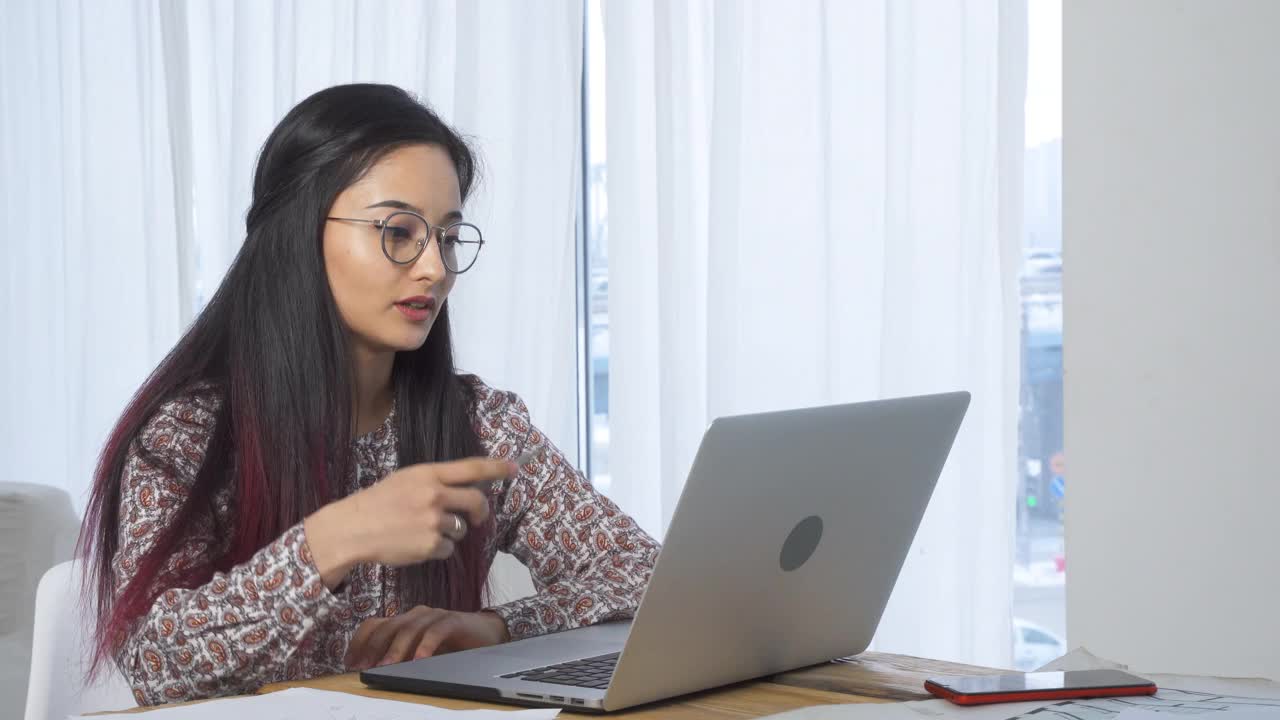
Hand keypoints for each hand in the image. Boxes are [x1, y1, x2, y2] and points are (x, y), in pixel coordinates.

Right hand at [304, 457, 514, 588]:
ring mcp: (433, 521)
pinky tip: (416, 544)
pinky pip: (447, 549)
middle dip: (481, 511)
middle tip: (478, 517)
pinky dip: (437, 549)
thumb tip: (467, 486)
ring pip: (460, 528)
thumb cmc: (378, 503)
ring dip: (450, 532)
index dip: (497, 467)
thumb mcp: (406, 480)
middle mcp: (435, 495)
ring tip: (423, 530)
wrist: (353, 529)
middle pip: (477, 501)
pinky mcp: (430, 546)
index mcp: (428, 474)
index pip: (472, 467)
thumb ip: (435, 481)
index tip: (514, 468)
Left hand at [344, 606, 510, 669]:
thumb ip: (401, 654)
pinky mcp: (453, 621)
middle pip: (388, 626)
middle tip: (363, 667)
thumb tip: (373, 670)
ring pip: (409, 629)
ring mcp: (434, 616)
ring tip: (386, 667)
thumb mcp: (420, 650)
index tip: (349, 663)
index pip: (374, 624)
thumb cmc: (451, 644)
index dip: (359, 642)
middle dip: (372, 648)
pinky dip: (426, 646)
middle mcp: (416, 614)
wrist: (487, 633)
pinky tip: (419, 660)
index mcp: (405, 620)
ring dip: (395, 649)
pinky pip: (436, 632)